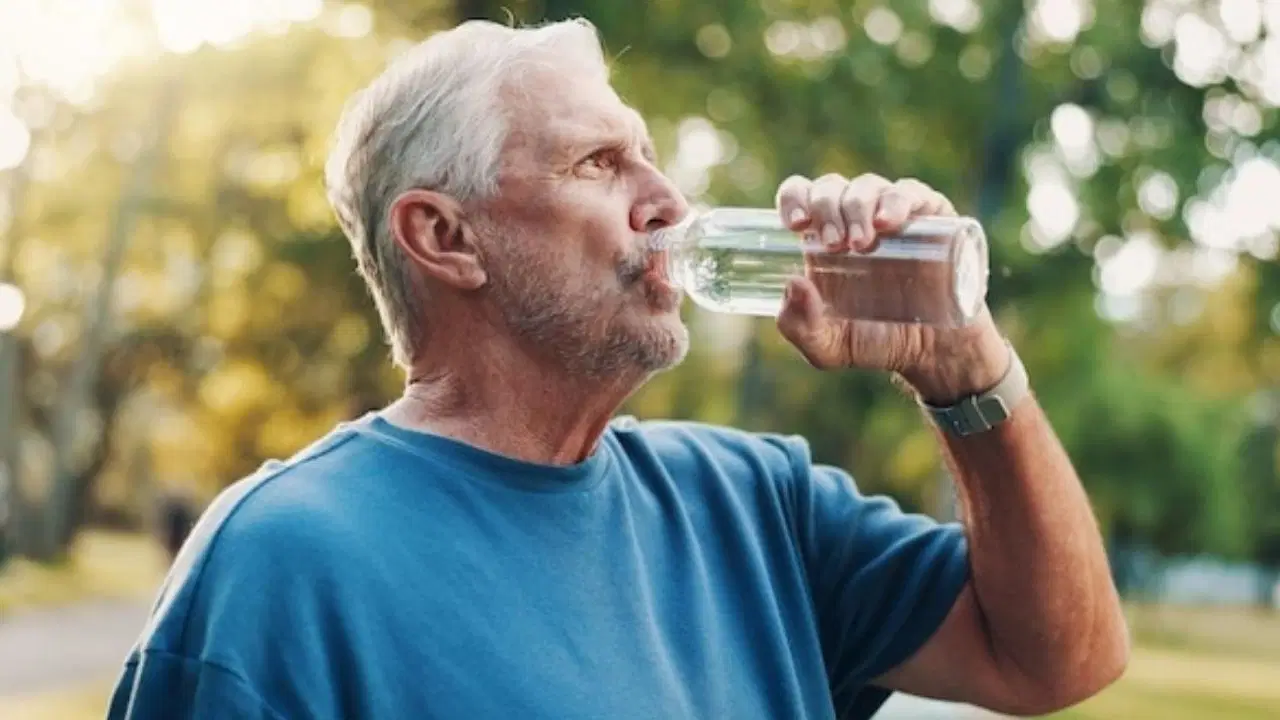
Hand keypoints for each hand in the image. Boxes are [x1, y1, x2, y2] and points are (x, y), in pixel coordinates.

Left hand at [773, 173, 1009, 403]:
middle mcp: (854, 220)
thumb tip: (793, 282)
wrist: (932, 352)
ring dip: (857, 207)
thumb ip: (799, 326)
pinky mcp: (930, 217)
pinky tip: (888, 222)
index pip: (800, 195)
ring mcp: (892, 215)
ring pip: (868, 186)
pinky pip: (912, 193)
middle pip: (831, 187)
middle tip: (835, 244)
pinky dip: (897, 200)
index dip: (794, 198)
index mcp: (821, 239)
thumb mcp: (827, 347)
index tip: (796, 225)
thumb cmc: (874, 343)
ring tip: (862, 245)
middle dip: (827, 208)